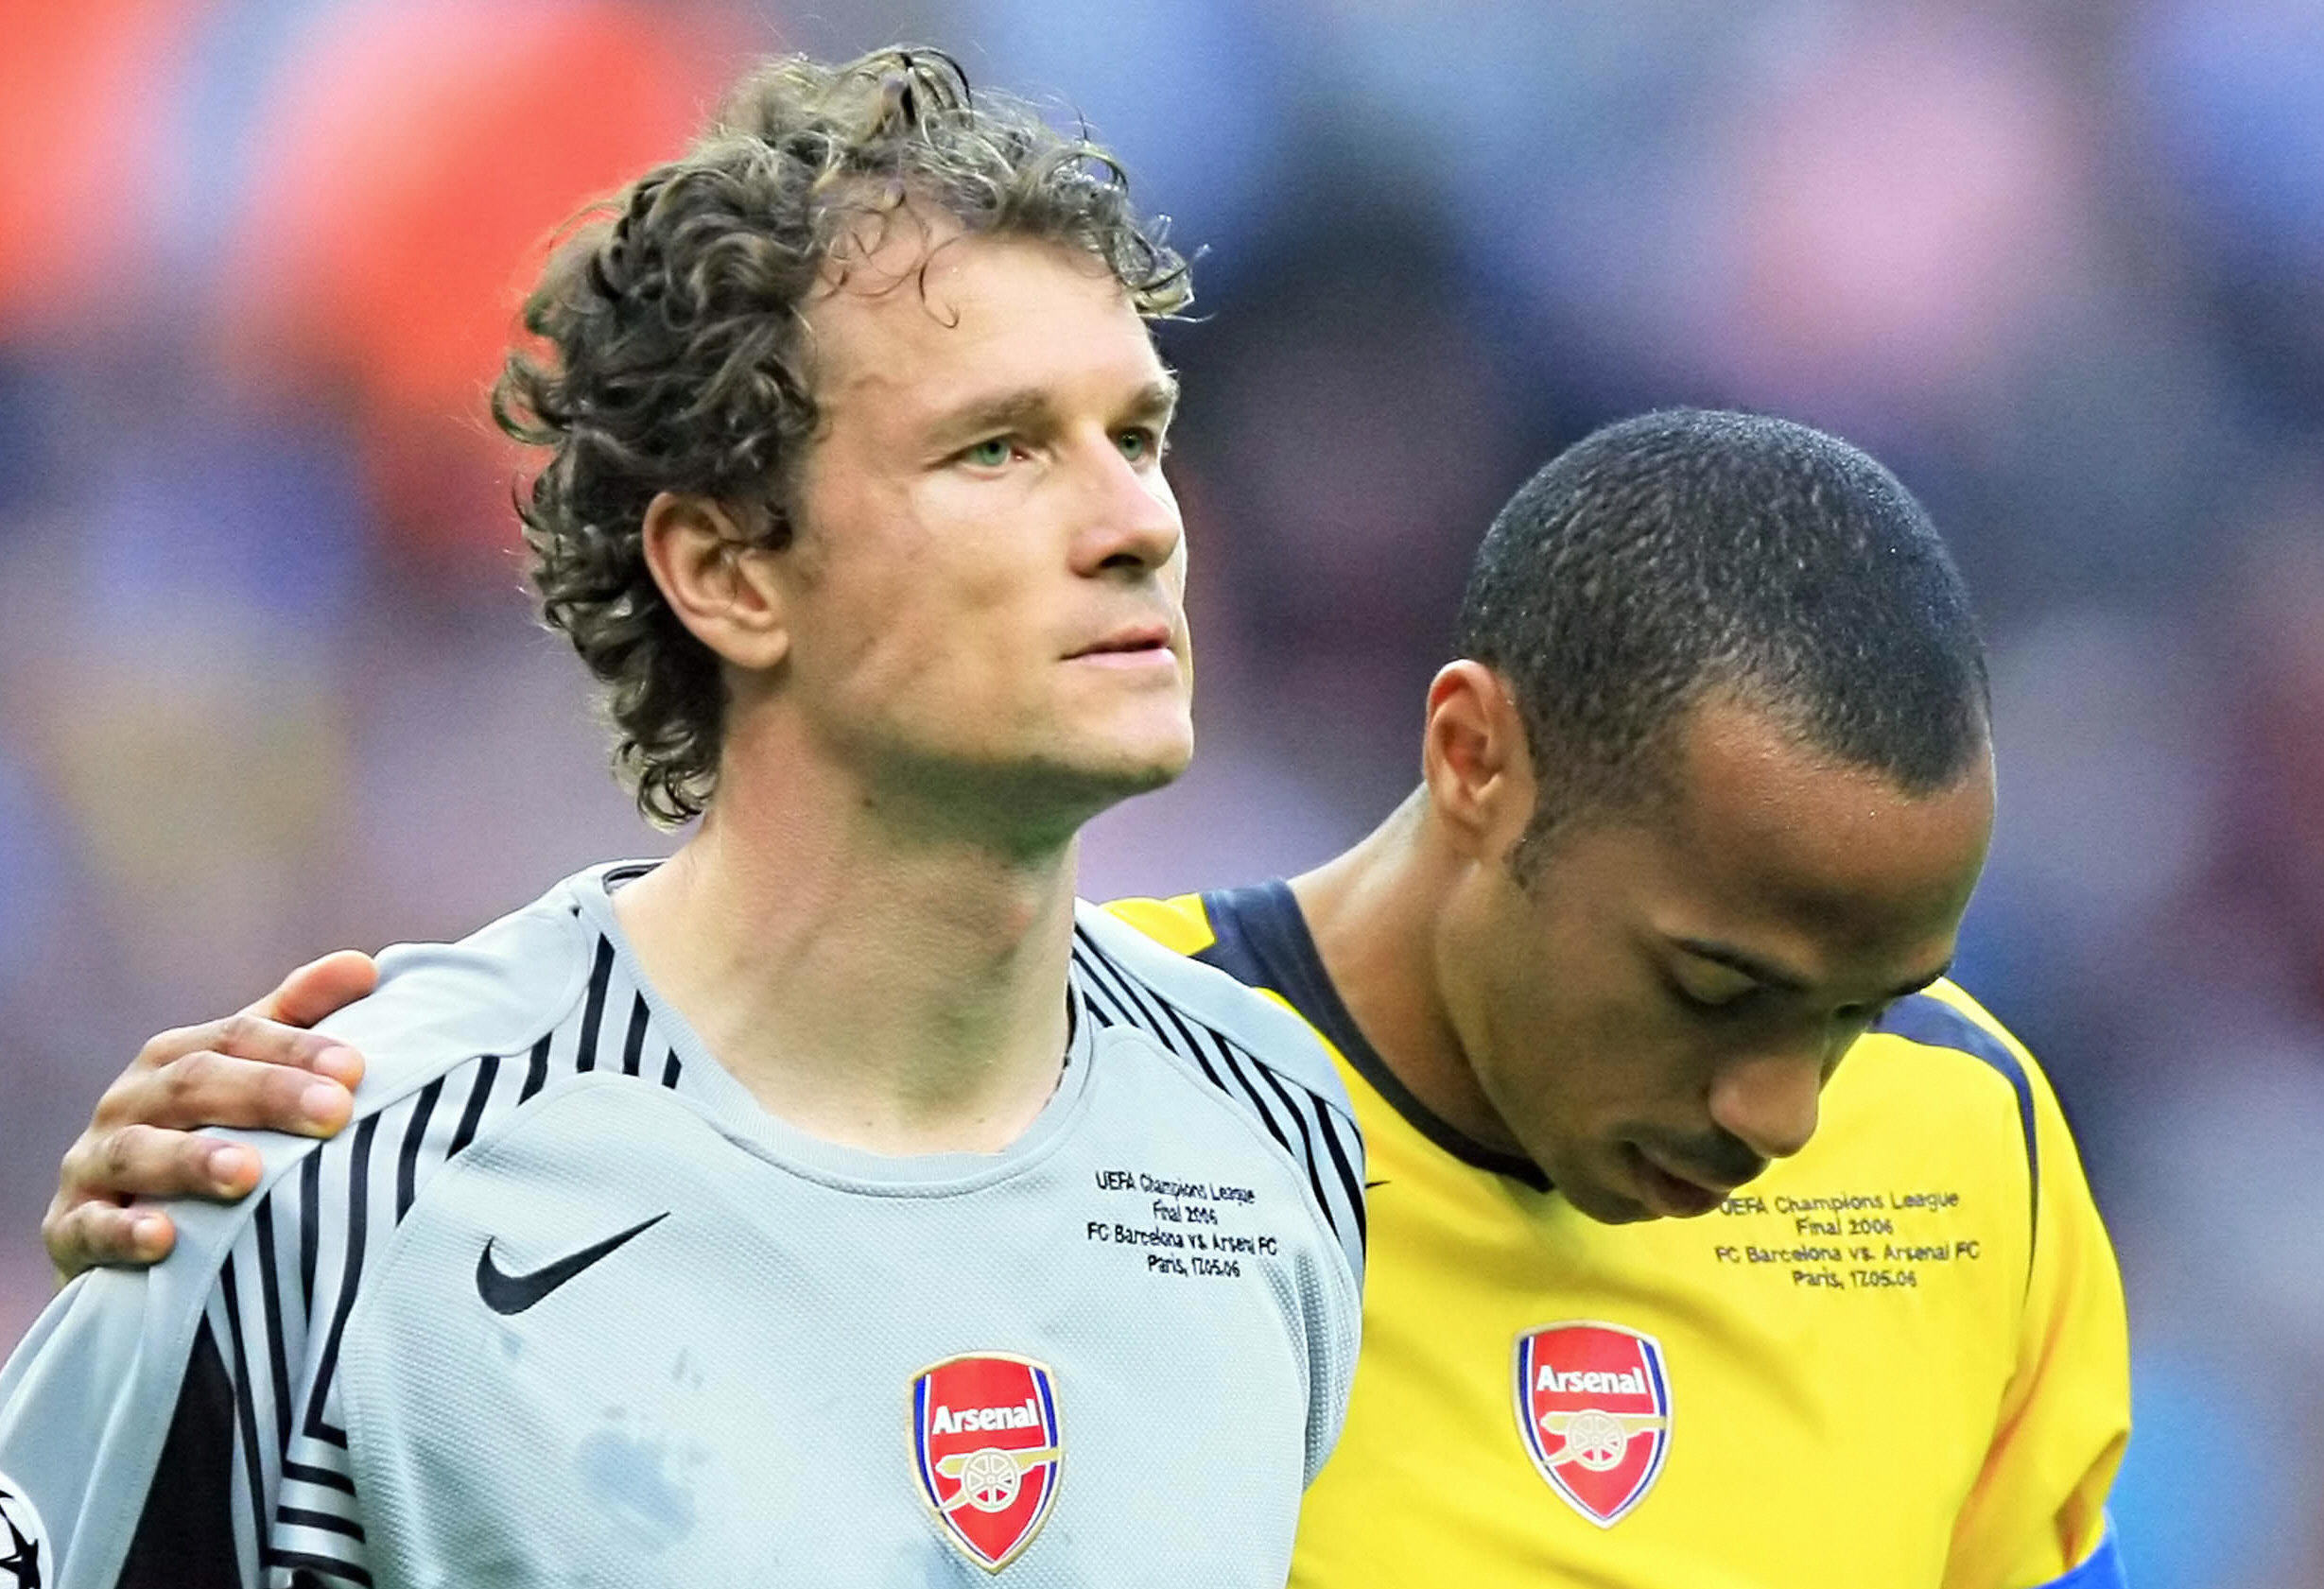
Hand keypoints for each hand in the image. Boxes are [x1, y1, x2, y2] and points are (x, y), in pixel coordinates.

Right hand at [44, 951, 377, 1283]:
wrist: (117, 1236)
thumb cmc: (204, 1140)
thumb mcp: (245, 1077)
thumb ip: (296, 1022)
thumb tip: (362, 966)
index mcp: (175, 1060)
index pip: (236, 1037)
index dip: (294, 1048)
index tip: (355, 1068)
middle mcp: (129, 1102)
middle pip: (194, 1084)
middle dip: (265, 1094)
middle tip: (334, 1112)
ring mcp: (93, 1166)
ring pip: (137, 1152)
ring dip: (191, 1160)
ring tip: (246, 1173)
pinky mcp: (69, 1230)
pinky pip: (88, 1229)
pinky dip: (122, 1233)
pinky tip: (162, 1239)